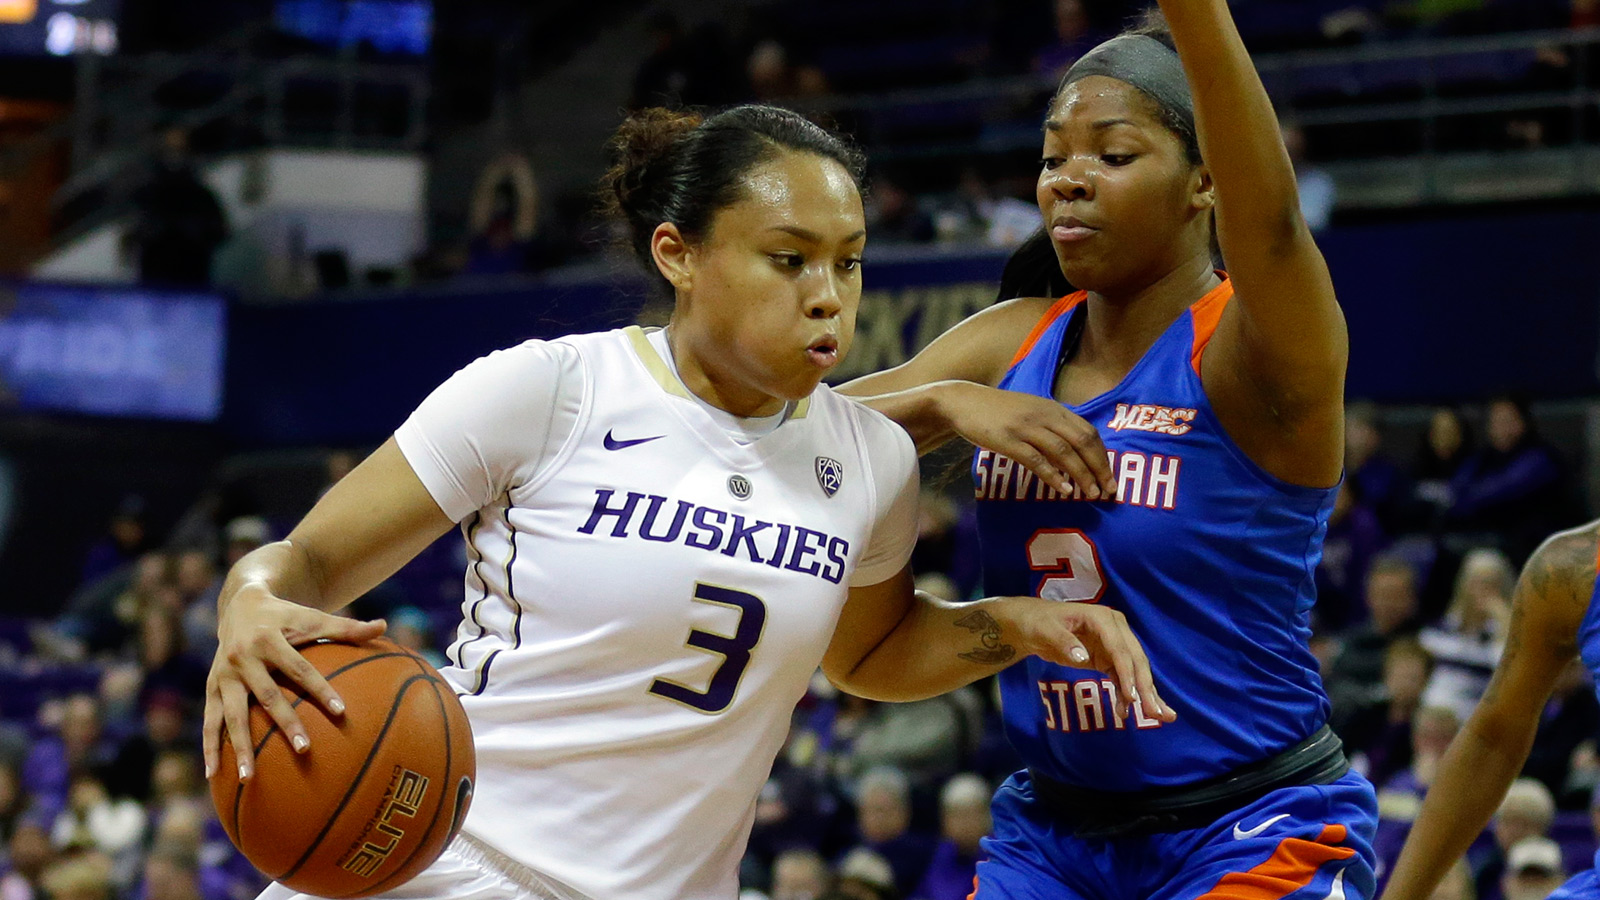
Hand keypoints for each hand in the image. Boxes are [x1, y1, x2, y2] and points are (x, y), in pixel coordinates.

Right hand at [203, 583, 385, 781]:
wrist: (239, 605)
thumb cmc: (286, 616)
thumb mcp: (312, 617)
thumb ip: (347, 627)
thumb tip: (384, 626)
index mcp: (269, 640)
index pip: (300, 669)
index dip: (320, 689)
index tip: (341, 711)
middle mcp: (242, 658)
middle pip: (266, 695)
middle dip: (284, 723)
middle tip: (304, 749)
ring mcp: (223, 676)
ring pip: (231, 715)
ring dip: (239, 747)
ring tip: (250, 778)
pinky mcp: (210, 689)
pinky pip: (209, 722)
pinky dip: (209, 748)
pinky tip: (214, 775)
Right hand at [939, 381, 1115, 499]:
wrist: (962, 401)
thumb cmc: (998, 411)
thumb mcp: (1030, 411)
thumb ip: (1052, 426)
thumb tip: (1074, 453)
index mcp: (1053, 409)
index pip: (1088, 432)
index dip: (1103, 456)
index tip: (1110, 477)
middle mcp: (1044, 415)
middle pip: (1082, 442)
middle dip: (1099, 468)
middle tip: (1108, 490)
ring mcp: (1026, 427)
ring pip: (1064, 452)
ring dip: (1081, 475)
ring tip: (1090, 493)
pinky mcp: (1008, 440)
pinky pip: (1036, 459)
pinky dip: (1053, 475)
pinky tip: (1063, 489)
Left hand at [994, 597, 1175, 722]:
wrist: (1031, 624)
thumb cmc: (1037, 622)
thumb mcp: (1044, 630)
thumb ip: (1063, 642)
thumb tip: (1081, 657)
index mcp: (1102, 618)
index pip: (1120, 648)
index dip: (1127, 673)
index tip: (1132, 697)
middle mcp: (1115, 629)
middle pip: (1134, 660)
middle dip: (1145, 688)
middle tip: (1156, 714)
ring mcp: (1114, 644)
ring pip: (1135, 670)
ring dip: (1146, 694)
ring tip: (1160, 717)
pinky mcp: (1109, 658)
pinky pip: (1123, 677)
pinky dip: (1128, 694)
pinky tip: (1129, 712)